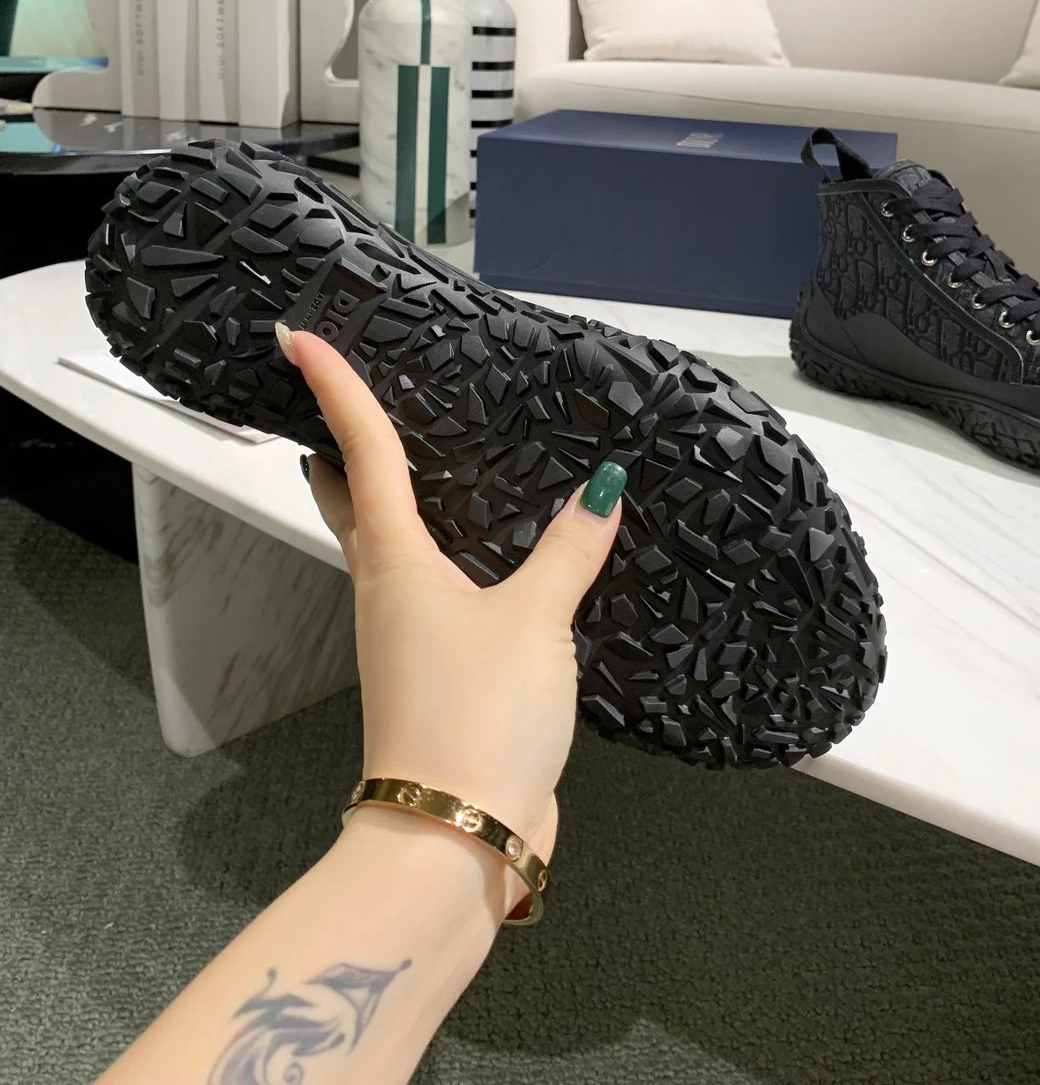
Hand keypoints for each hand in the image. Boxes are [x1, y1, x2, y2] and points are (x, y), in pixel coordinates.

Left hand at [277, 327, 624, 880]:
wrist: (455, 838)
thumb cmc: (477, 717)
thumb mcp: (535, 623)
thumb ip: (570, 551)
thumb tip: (603, 484)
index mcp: (396, 561)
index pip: (363, 451)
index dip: (336, 389)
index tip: (300, 338)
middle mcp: (387, 591)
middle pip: (353, 499)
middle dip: (345, 446)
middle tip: (354, 394)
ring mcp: (406, 636)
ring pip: (388, 546)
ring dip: (392, 499)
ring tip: (428, 456)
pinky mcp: (437, 673)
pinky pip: (433, 590)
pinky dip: (445, 553)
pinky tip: (484, 555)